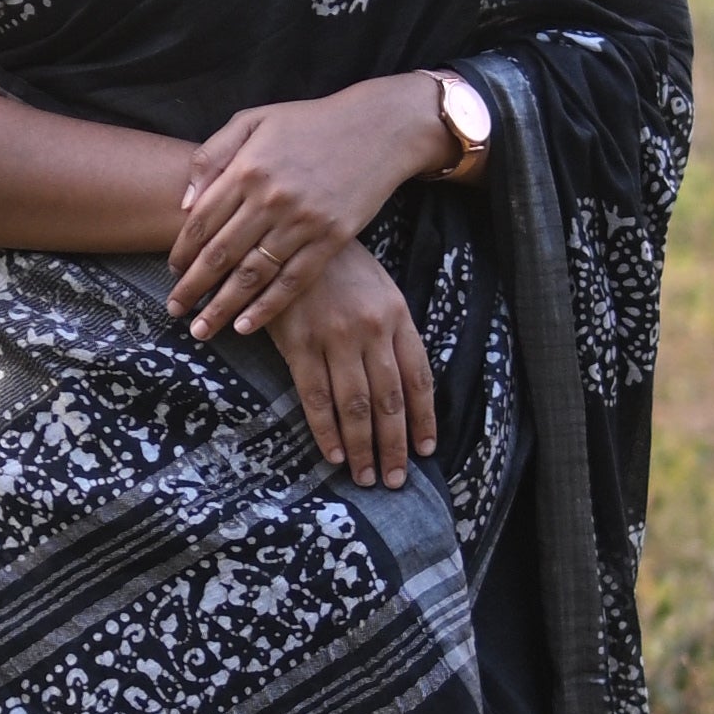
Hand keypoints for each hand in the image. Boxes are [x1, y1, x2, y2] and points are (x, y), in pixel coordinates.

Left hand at [170, 74, 450, 340]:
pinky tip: (245, 326)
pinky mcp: (331, 239)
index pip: (202, 221)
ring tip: (201, 330)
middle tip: (173, 310)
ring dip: (222, 307)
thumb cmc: (309, 123)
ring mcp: (302, 221)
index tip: (172, 272)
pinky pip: (293, 282)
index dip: (182, 251)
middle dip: (192, 288)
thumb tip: (184, 203)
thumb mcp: (254, 121)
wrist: (378, 128)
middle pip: (220, 254)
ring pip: (252, 275)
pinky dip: (267, 308)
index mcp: (247, 168)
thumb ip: (213, 155)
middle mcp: (270, 198)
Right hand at [259, 243, 437, 490]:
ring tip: (367, 477)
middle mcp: (371, 331)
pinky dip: (327, 430)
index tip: (425, 450)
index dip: (423, 419)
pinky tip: (335, 454)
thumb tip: (404, 383)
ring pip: (356, 406)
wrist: (288, 234)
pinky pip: (316, 397)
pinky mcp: (299, 343)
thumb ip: (393, 331)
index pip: (418, 379)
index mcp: (397, 316)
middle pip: (390, 401)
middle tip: (395, 479)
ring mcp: (335, 338)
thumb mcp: (379, 288)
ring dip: (363, 447)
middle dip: (395, 446)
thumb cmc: (338, 264)